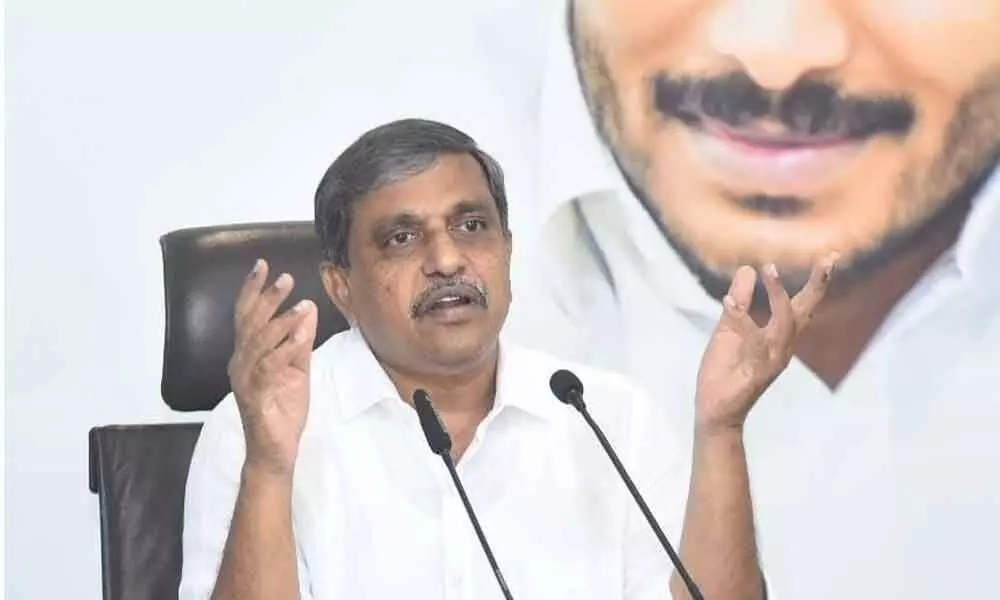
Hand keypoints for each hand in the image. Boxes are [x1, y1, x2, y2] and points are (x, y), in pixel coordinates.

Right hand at [228, 259, 317, 476]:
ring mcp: (245, 379)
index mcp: (248, 354)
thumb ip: (301, 341)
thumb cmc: (283, 410)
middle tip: (285, 279)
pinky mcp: (255, 395)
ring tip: (301, 305)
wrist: (275, 450)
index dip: (253, 290)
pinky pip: (269, 367)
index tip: (262, 265)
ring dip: (281, 322)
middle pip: (250, 323)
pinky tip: (301, 336)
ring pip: (259, 342)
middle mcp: (241, 363)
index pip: (247, 316)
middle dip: (267, 298)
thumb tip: (308, 309)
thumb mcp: (298, 369)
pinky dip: (285, 349)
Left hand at [695, 253, 837, 435]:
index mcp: (780, 337)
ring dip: (777, 296)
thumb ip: (740, 301)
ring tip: (768, 268)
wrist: (717, 410)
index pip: (802, 306)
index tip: (831, 257)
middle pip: (804, 313)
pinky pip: (750, 344)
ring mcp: (770, 361)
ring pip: (782, 325)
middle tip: (829, 261)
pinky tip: (728, 300)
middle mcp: (782, 347)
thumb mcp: (730, 329)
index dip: (817, 283)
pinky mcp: (752, 372)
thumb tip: (747, 269)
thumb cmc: (726, 370)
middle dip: (817, 287)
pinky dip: (740, 321)